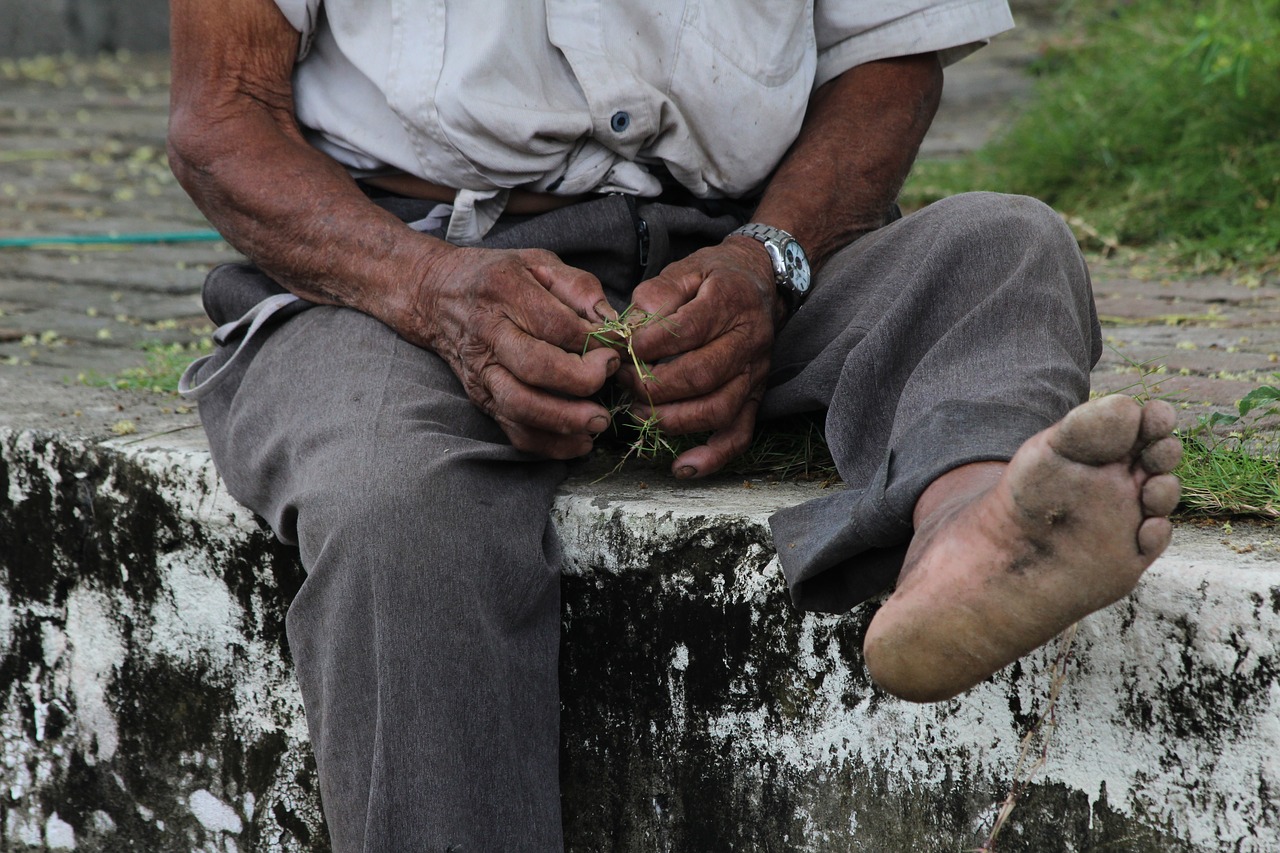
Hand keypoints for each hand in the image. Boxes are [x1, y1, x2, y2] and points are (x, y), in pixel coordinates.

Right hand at [392, 246, 620, 458]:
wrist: (436, 295)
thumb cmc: (498, 277)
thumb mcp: (539, 262)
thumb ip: (579, 288)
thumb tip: (611, 324)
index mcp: (504, 291)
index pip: (554, 324)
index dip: (592, 340)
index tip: (615, 346)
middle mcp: (488, 334)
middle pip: (535, 367)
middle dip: (580, 380)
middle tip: (607, 377)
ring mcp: (481, 371)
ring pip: (520, 405)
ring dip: (565, 420)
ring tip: (599, 420)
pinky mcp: (481, 398)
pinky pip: (513, 430)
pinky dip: (549, 444)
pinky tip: (580, 442)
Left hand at [621, 237, 782, 477]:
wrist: (761, 281)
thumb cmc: (714, 276)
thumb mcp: (685, 268)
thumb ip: (657, 293)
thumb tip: (631, 327)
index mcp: (729, 303)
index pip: (689, 330)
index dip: (649, 346)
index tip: (620, 351)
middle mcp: (748, 342)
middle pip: (701, 375)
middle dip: (654, 386)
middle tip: (623, 384)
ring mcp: (754, 375)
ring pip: (717, 409)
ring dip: (673, 420)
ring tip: (639, 414)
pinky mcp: (754, 398)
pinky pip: (739, 435)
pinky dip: (712, 457)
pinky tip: (682, 468)